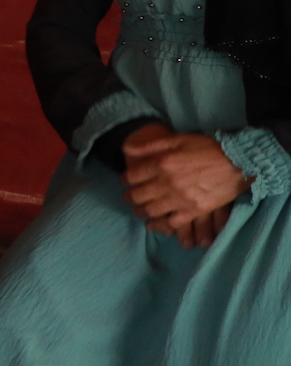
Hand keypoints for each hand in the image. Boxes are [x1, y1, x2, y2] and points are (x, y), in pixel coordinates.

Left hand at [122, 126, 247, 247]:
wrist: (240, 161)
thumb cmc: (208, 147)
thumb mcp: (178, 140)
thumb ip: (150, 146)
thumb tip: (126, 150)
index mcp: (162, 163)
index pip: (133, 176)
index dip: (126, 179)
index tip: (126, 181)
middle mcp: (168, 182)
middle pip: (139, 195)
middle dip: (130, 197)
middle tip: (128, 198)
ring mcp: (181, 198)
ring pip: (151, 210)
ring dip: (140, 212)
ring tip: (138, 210)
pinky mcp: (195, 210)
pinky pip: (171, 222)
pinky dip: (160, 225)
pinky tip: (154, 224)